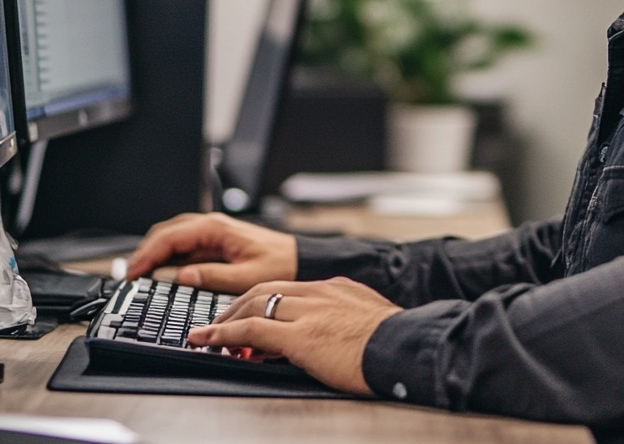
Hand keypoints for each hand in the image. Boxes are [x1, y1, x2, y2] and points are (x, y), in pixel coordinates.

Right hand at [126, 212, 297, 292]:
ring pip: (172, 236)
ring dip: (154, 252)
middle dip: (145, 251)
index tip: (133, 273)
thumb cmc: (280, 265)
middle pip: (166, 232)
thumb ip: (212, 277)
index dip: (148, 254)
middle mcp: (212, 226)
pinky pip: (184, 246)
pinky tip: (160, 272)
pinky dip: (167, 256)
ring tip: (139, 274)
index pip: (171, 236)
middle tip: (130, 276)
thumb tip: (181, 277)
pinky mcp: (215, 243)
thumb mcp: (246, 277)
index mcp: (217, 229)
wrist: (299, 259)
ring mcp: (213, 233)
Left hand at [188, 277, 401, 394]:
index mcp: (336, 288)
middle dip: (237, 306)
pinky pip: (251, 331)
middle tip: (219, 324)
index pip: (289, 289)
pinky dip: (224, 335)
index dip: (264, 302)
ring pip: (254, 305)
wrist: (405, 347)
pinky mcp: (299, 336)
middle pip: (266, 290)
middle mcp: (319, 293)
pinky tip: (209, 342)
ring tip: (206, 335)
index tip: (250, 316)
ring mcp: (308, 312)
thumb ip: (345, 321)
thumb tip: (332, 338)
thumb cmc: (395, 342)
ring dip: (225, 320)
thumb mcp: (368, 320)